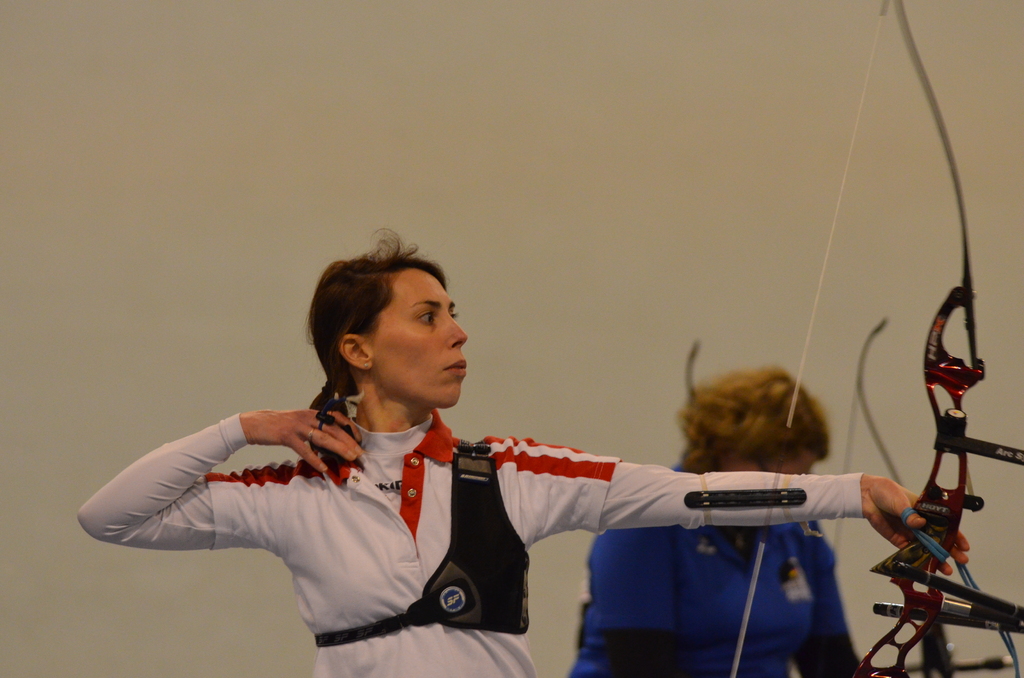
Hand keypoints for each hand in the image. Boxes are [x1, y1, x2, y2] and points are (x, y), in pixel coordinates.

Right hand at [239, 409, 363, 472]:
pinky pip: (304, 450)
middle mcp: (308, 417)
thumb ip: (314, 428)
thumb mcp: (300, 422)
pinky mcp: (288, 436)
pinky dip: (315, 460)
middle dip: (349, 442)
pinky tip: (324, 468)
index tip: (360, 440)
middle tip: (360, 454)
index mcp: (313, 413)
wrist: (256, 423)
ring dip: (339, 449)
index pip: (337, 418)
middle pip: (334, 429)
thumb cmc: (279, 425)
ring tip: (350, 459)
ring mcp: (298, 426)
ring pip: (323, 438)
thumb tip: (329, 440)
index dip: (350, 428)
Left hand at [860, 474, 968, 575]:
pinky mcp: (899, 540)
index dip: (956, 535)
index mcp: (927, 512)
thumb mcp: (900, 500)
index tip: (964, 546)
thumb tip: (919, 523)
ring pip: (927, 549)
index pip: (946, 525)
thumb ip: (909, 513)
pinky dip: (918, 560)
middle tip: (962, 560)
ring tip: (947, 569)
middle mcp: (921, 524)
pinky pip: (910, 552)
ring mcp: (911, 533)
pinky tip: (926, 567)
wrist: (867, 496)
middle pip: (939, 539)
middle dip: (951, 550)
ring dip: (936, 559)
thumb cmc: (888, 493)